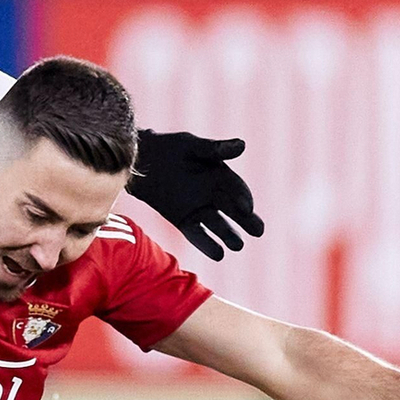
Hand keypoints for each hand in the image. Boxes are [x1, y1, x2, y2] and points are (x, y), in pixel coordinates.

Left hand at [127, 130, 264, 260]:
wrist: (141, 160)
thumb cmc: (170, 148)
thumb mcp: (192, 146)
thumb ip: (216, 149)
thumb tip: (243, 145)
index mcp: (220, 175)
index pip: (237, 189)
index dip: (243, 198)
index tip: (247, 208)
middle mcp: (213, 194)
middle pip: (233, 210)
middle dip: (246, 221)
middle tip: (258, 231)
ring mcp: (198, 208)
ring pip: (217, 224)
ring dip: (228, 235)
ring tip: (238, 245)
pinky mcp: (183, 220)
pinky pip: (197, 234)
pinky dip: (207, 244)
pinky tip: (219, 254)